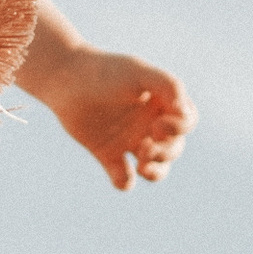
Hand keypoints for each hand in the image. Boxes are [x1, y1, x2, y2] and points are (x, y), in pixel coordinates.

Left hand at [45, 46, 193, 190]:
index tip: (158, 125)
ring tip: (141, 166)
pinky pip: (124, 178)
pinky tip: (120, 174)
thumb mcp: (139, 72)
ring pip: (156, 167)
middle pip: (174, 148)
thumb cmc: (105, 71)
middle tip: (145, 147)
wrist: (65, 78)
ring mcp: (129, 140)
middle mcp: (149, 123)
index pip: (187, 122)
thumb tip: (185, 115)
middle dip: (166, 153)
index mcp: (162, 103)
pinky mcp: (108, 154)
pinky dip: (125, 182)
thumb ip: (168, 85)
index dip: (180, 129)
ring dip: (156, 172)